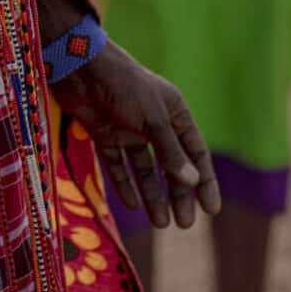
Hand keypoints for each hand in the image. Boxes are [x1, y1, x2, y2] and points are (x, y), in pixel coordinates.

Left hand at [53, 42, 220, 229]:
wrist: (79, 66)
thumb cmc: (123, 85)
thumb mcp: (152, 118)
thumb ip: (170, 151)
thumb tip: (192, 181)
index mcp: (175, 113)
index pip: (196, 153)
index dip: (205, 181)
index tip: (210, 210)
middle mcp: (154, 123)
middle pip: (172, 165)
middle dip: (179, 195)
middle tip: (183, 224)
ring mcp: (129, 130)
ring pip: (145, 169)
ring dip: (154, 195)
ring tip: (160, 223)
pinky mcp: (105, 134)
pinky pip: (119, 165)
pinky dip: (126, 184)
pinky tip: (133, 204)